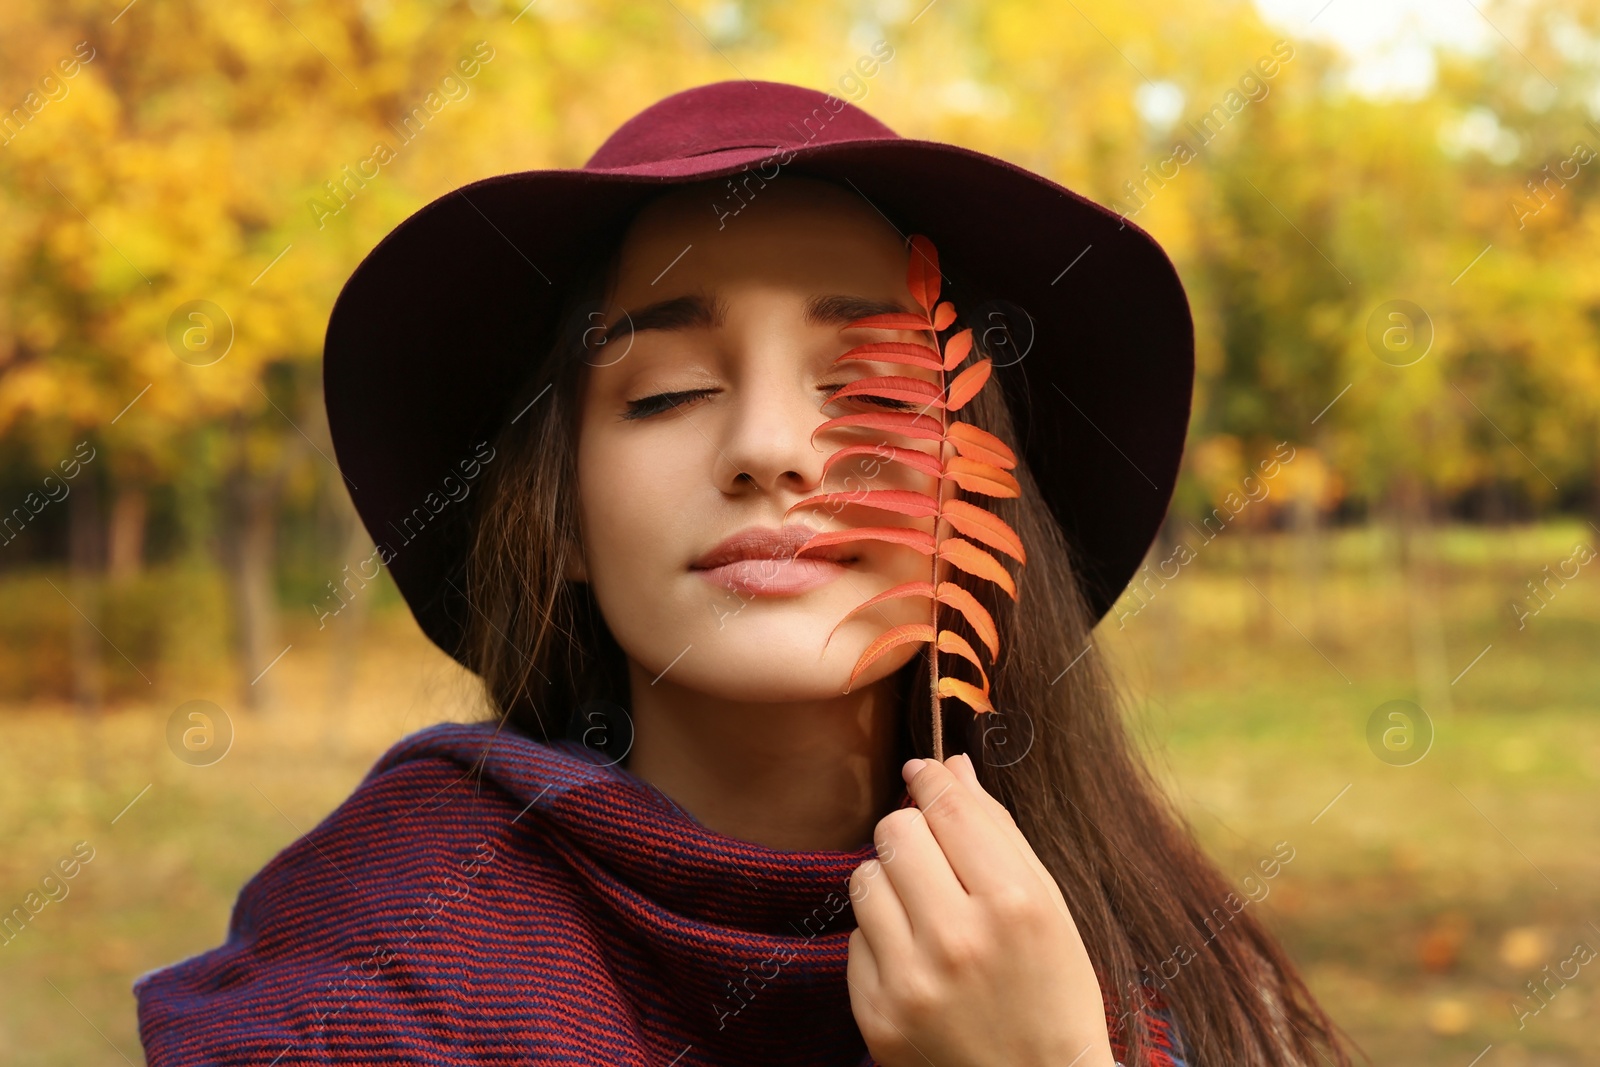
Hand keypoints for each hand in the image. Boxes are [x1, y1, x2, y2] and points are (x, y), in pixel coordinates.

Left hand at [846, 753, 1115, 1066]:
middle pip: (896, 832)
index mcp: (1013, 905)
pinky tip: (918, 962)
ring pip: (865, 877)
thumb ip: (997, 831)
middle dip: (911, 833)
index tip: (923, 772)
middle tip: (935, 859)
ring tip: (927, 915)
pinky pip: (855, 937)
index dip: (931, 780)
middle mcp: (958, 941)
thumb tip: (948, 767)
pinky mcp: (877, 1016)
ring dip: (891, 883)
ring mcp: (911, 982)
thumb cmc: (1053, 989)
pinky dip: (882, 939)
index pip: (948, 810)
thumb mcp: (1048, 905)